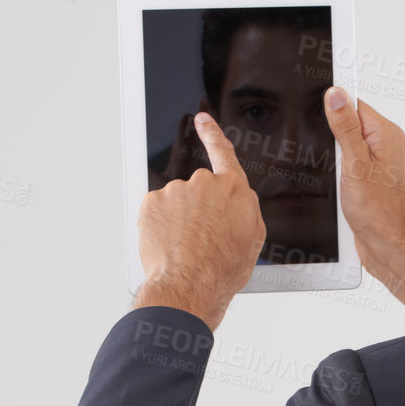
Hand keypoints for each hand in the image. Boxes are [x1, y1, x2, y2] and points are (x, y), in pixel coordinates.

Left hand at [134, 112, 266, 330]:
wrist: (190, 285)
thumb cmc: (221, 270)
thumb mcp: (252, 240)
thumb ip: (245, 211)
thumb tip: (237, 201)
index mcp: (233, 190)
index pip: (223, 152)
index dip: (212, 134)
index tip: (203, 119)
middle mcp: (204, 183)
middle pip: (198, 191)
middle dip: (197, 211)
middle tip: (203, 240)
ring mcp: (176, 191)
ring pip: (176, 204)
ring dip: (179, 222)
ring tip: (187, 249)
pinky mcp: (152, 202)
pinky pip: (157, 212)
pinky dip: (161, 227)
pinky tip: (171, 246)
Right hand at [323, 89, 404, 307]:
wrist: (389, 248)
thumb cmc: (381, 213)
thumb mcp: (355, 164)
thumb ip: (345, 127)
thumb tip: (336, 94)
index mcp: (385, 134)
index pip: (353, 103)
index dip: (332, 108)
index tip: (318, 114)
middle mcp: (383, 147)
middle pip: (346, 126)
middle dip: (330, 137)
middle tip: (330, 157)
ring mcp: (375, 165)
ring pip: (343, 149)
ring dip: (332, 160)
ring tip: (337, 177)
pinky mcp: (367, 182)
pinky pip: (345, 168)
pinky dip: (335, 174)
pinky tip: (335, 186)